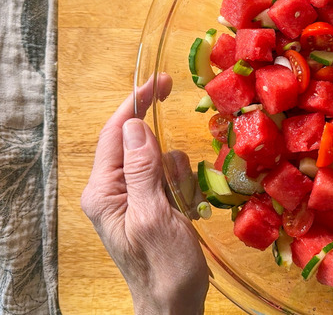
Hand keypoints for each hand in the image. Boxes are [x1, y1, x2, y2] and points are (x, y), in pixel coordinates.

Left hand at [82, 75, 208, 313]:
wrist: (174, 303)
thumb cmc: (163, 266)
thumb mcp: (154, 214)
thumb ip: (142, 168)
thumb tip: (135, 125)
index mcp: (104, 191)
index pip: (117, 134)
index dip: (136, 103)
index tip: (160, 81)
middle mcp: (112, 190)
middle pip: (140, 145)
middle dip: (165, 156)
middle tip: (178, 186)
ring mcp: (132, 198)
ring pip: (160, 161)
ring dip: (178, 177)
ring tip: (182, 208)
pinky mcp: (150, 206)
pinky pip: (169, 178)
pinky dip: (183, 188)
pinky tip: (187, 212)